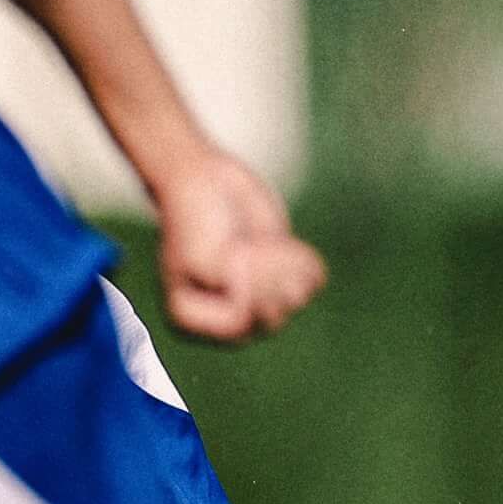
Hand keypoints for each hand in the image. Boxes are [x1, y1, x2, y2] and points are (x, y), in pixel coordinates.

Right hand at [150, 150, 324, 344]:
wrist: (206, 179)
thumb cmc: (195, 217)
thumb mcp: (206, 260)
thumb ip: (239, 295)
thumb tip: (292, 297)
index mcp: (190, 320)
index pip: (240, 324)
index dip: (248, 289)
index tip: (234, 255)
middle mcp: (224, 318)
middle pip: (270, 319)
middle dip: (268, 277)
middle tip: (251, 247)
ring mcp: (256, 299)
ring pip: (294, 302)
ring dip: (285, 266)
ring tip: (266, 244)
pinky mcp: (282, 277)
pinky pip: (313, 284)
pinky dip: (304, 261)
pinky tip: (283, 244)